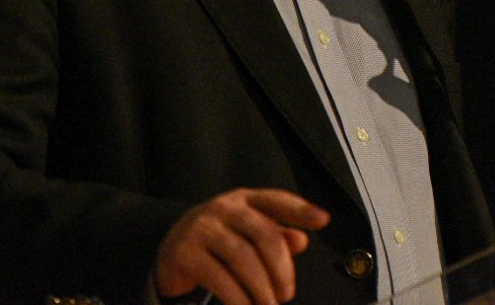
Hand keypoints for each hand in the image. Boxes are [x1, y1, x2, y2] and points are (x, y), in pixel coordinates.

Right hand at [153, 188, 330, 304]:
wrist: (171, 251)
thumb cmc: (220, 243)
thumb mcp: (248, 235)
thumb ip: (276, 237)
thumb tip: (302, 240)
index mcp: (243, 201)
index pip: (276, 200)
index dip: (300, 209)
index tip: (323, 220)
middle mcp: (223, 208)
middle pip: (263, 234)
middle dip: (281, 268)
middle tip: (287, 295)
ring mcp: (202, 228)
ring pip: (243, 259)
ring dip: (262, 289)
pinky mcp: (186, 253)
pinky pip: (220, 279)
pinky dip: (239, 299)